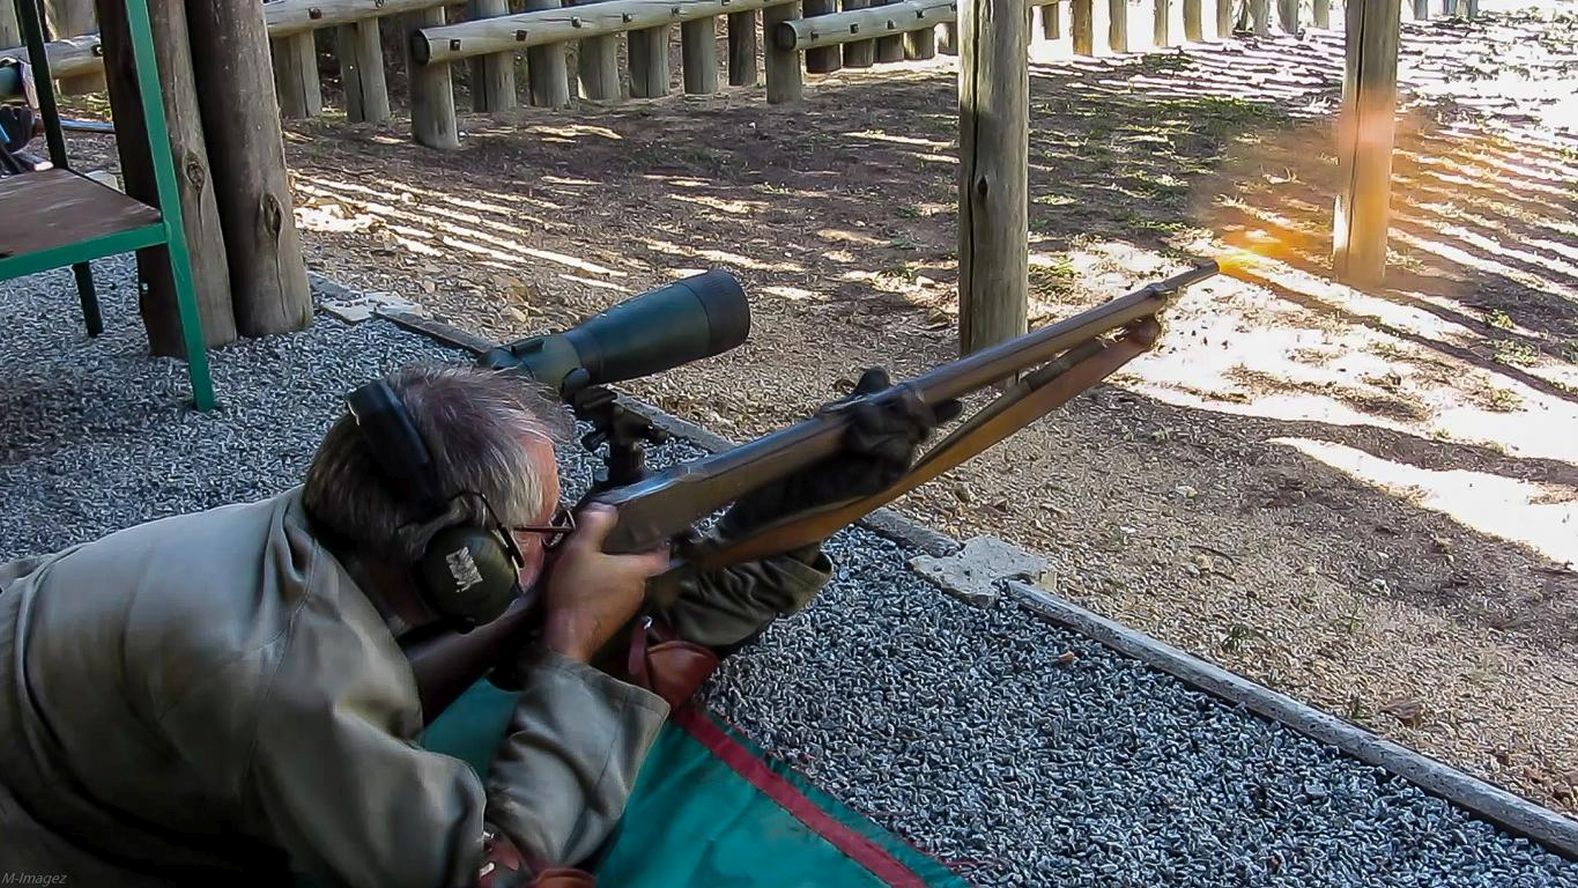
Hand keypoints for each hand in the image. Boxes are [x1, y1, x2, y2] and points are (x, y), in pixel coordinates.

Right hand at [539, 505, 669, 662]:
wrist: (567, 637)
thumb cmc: (576, 591)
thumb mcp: (579, 550)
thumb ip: (594, 525)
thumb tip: (606, 508)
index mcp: (637, 570)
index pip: (661, 554)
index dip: (658, 542)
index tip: (648, 532)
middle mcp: (639, 589)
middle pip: (640, 567)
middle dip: (626, 556)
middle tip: (607, 545)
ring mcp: (629, 607)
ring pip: (627, 583)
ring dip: (614, 574)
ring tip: (593, 565)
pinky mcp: (616, 621)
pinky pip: (615, 598)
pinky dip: (606, 590)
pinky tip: (587, 587)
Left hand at [717, 368, 961, 537]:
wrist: (780, 489)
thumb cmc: (807, 452)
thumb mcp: (835, 416)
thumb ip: (861, 397)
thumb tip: (882, 374)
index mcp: (886, 428)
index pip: (922, 415)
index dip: (942, 406)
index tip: (958, 399)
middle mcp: (893, 447)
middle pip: (922, 423)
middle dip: (911, 406)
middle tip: (896, 398)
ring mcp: (886, 467)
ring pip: (908, 439)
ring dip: (887, 424)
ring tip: (858, 422)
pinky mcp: (876, 483)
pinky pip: (893, 460)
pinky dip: (879, 446)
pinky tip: (857, 440)